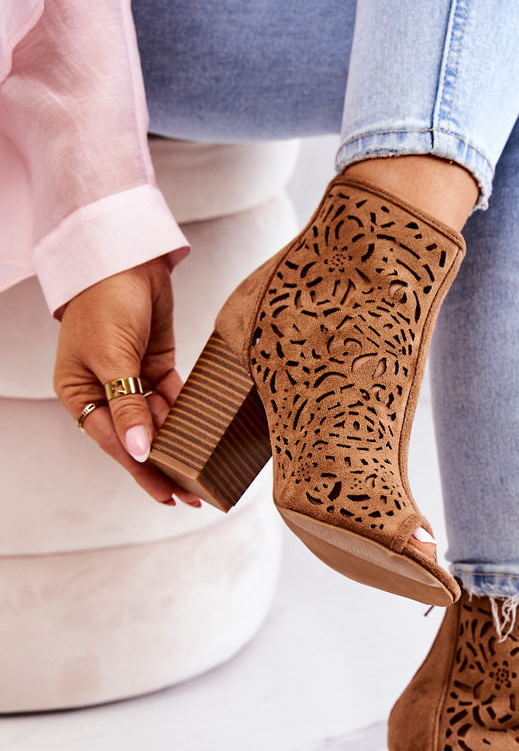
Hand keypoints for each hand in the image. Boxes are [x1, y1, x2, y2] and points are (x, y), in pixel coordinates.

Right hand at [54, 258, 199, 506]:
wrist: (126, 257)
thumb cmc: (105, 302)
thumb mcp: (113, 356)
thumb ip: (128, 405)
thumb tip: (138, 452)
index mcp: (78, 394)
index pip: (114, 441)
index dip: (141, 470)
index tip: (168, 494)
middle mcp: (103, 391)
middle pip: (137, 437)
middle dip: (165, 465)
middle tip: (195, 494)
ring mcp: (130, 379)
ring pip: (158, 421)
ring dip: (180, 444)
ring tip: (205, 471)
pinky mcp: (155, 366)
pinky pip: (173, 399)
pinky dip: (188, 414)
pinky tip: (207, 435)